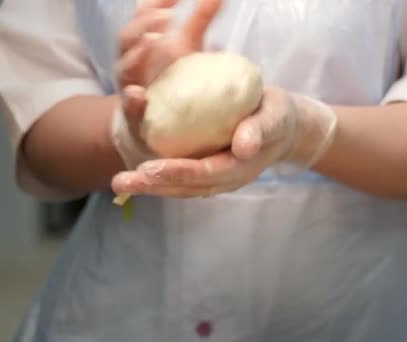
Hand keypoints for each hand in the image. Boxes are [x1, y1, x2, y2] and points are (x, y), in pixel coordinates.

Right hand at [111, 0, 222, 169]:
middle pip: (128, 38)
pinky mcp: (135, 117)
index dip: (154, 4)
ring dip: (138, 54)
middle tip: (167, 16)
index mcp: (143, 43)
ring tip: (154, 41)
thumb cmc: (173, 81)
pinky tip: (140, 95)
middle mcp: (132, 63)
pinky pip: (130, 108)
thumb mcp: (186, 48)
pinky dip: (133, 101)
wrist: (156, 127)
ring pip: (126, 69)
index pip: (142, 17)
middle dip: (144, 24)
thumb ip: (199, 21)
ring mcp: (130, 89)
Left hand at [111, 87, 337, 197]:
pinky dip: (159, 180)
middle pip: (187, 187)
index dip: (178, 172)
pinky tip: (137, 174)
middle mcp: (225, 178)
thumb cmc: (278, 116)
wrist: (285, 128)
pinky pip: (182, 179)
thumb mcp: (276, 116)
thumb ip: (260, 130)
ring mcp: (217, 178)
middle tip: (120, 182)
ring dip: (150, 187)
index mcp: (240, 166)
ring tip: (120, 183)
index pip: (205, 173)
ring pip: (181, 188)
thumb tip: (243, 147)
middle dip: (153, 186)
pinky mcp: (209, 171)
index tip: (150, 168)